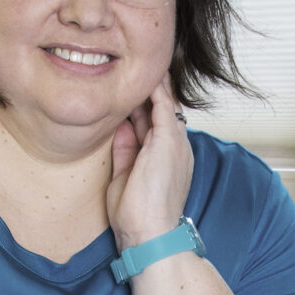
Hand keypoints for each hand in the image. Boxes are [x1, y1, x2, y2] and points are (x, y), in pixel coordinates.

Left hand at [105, 79, 193, 250]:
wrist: (149, 235)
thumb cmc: (136, 216)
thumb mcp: (124, 177)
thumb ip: (124, 150)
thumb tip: (120, 124)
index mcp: (165, 158)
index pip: (153, 123)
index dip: (140, 105)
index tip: (126, 89)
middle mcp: (174, 147)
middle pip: (160, 110)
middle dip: (146, 90)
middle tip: (131, 66)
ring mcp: (174, 143)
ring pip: (164, 103)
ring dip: (151, 83)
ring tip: (140, 59)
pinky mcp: (169, 140)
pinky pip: (163, 104)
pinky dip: (155, 86)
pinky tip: (146, 70)